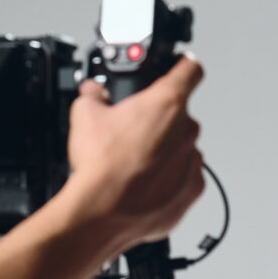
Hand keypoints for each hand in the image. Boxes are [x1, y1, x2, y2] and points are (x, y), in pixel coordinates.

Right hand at [64, 53, 205, 249]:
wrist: (104, 213)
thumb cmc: (102, 167)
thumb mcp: (85, 114)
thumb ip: (94, 95)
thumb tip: (93, 93)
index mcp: (167, 103)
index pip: (190, 70)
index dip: (184, 65)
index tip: (181, 67)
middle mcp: (187, 132)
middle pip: (180, 116)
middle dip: (160, 120)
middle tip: (134, 131)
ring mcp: (193, 164)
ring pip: (183, 149)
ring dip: (166, 152)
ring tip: (136, 163)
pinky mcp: (192, 191)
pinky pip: (185, 178)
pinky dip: (171, 179)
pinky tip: (146, 183)